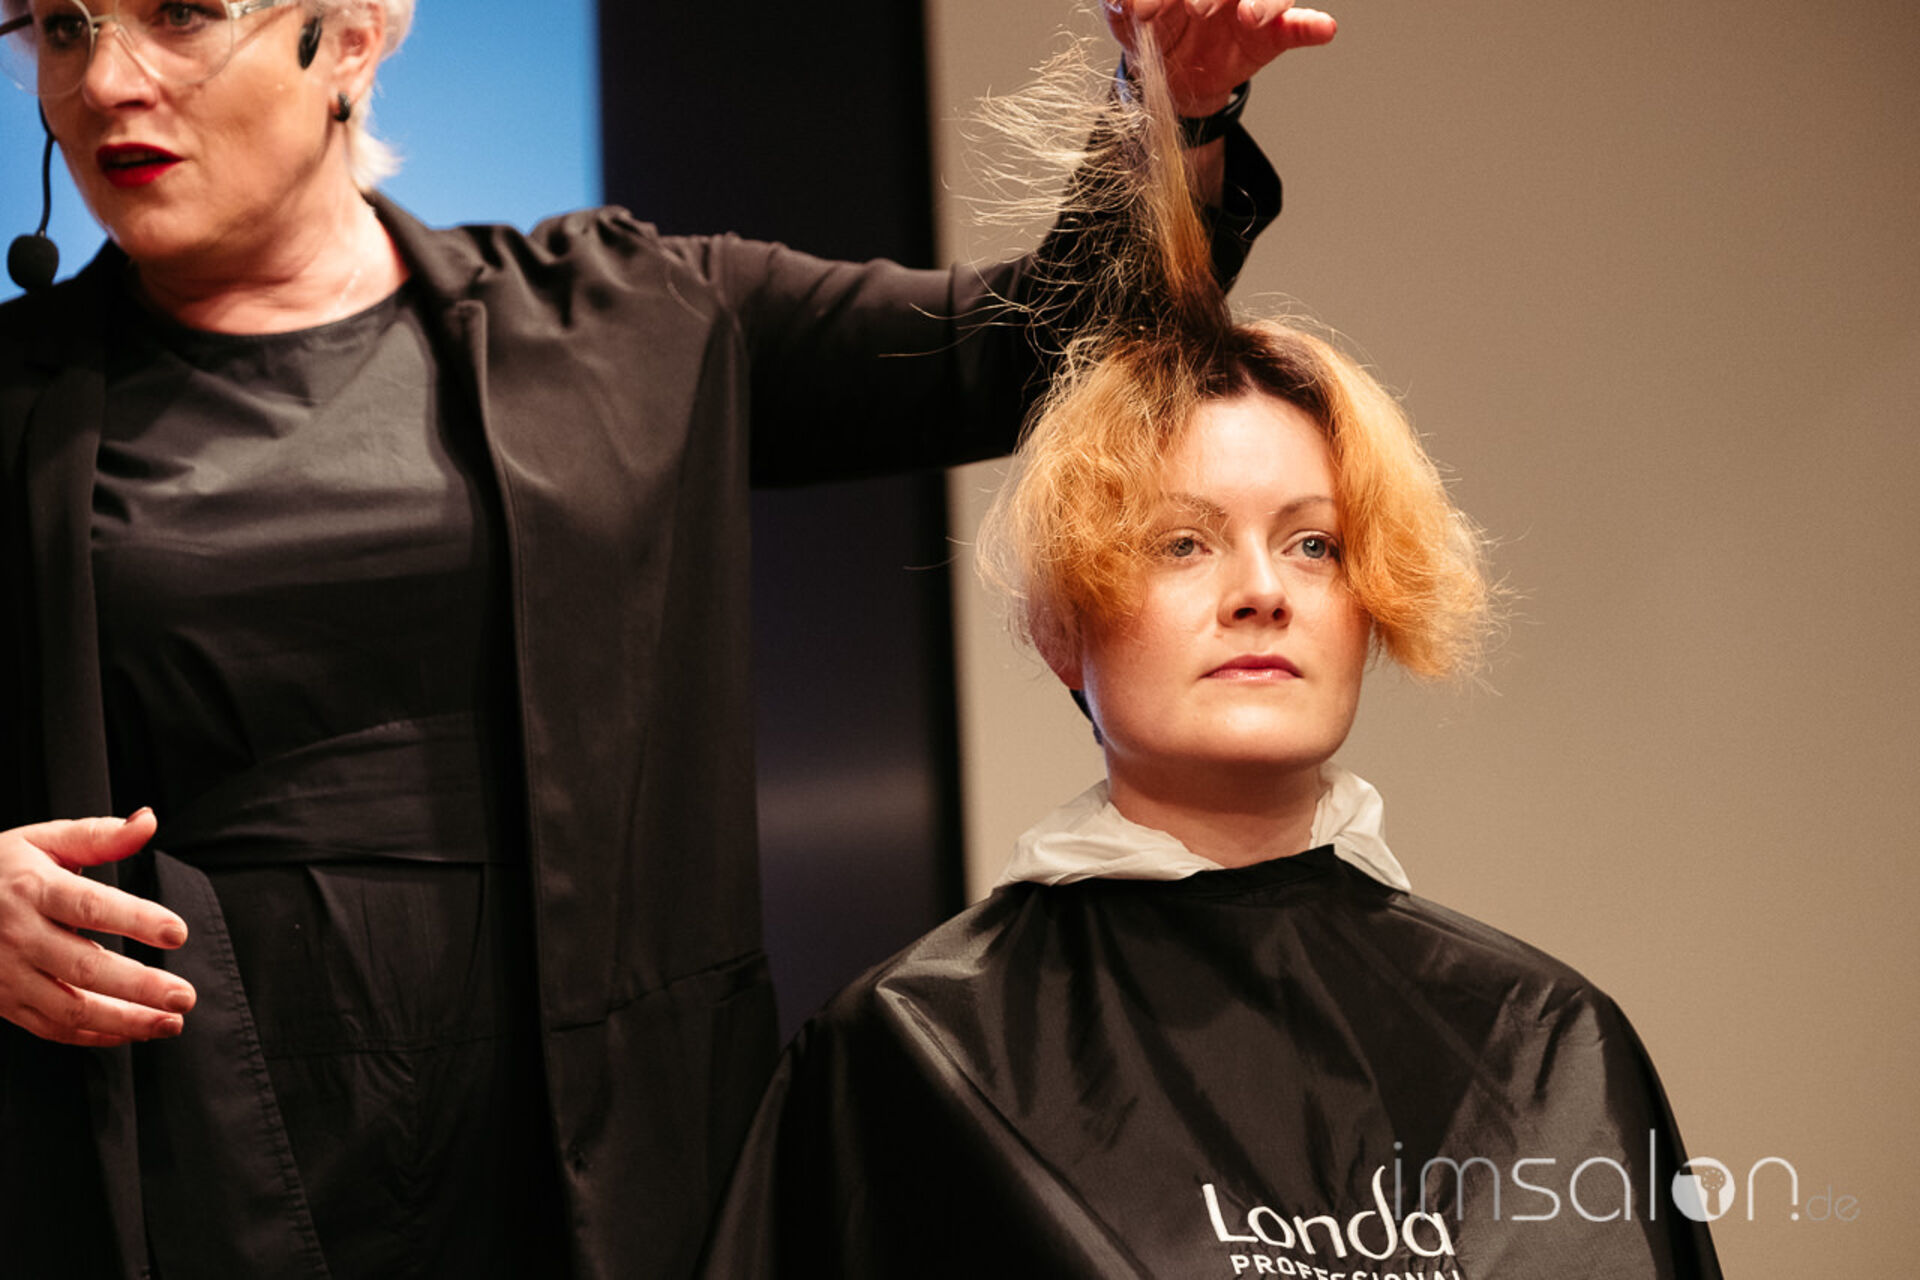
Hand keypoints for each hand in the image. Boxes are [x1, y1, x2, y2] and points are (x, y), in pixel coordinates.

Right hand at [0, 811, 195, 1046]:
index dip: (136, 920)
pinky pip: (50, 1028)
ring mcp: (6, 974)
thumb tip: (148, 820)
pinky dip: (94, 1036)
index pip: (90, 906)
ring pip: (69, 1009)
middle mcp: (17, 934)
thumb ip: (99, 836)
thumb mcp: (41, 842)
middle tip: (185, 995)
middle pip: (84, 967)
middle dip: (140, 986)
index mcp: (31, 888)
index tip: (178, 932)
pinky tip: (131, 1031)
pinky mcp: (2, 1002)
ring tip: (171, 1022)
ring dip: (125, 1021)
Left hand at [1104, 0, 1337, 115]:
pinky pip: (1299, 26)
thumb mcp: (1122, 14)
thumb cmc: (1151, 28)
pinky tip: (1322, 28)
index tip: (1146, 9)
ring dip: (1266, 2)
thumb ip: (1121, 2)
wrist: (1168, 74)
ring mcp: (1251, 3)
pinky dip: (1312, 26)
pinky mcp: (1272, 33)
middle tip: (1196, 9)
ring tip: (1253, 17)